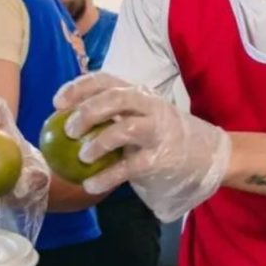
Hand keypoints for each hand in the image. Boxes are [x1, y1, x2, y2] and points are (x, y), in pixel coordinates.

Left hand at [53, 73, 230, 221]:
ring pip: (124, 129)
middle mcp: (149, 107)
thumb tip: (66, 120)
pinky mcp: (161, 158)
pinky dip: (106, 177)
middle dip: (87, 111)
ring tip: (81, 157)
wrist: (208, 155)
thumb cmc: (163, 136)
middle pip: (115, 98)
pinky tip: (90, 186)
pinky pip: (129, 167)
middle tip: (67, 130)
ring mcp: (157, 132)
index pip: (106, 80)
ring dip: (98, 142)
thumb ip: (113, 115)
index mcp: (139, 93)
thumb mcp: (141, 116)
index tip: (57, 102)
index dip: (79, 88)